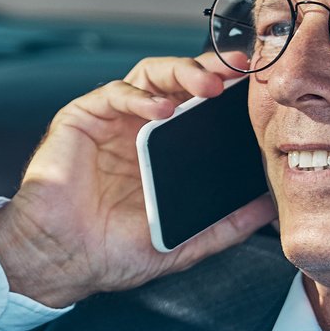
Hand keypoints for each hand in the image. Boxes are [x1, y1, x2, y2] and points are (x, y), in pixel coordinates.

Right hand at [0, 52, 277, 307]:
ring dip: (183, 72)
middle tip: (241, 70)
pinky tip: (161, 109)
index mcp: (165, 151)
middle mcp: (140, 128)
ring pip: (152, 76)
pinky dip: (141, 96)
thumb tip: (269, 209)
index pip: (202, 107)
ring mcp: (112, 120)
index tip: (260, 88)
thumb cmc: (111, 253)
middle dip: (213, 69)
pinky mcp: (82, 117)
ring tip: (209, 85)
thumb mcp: (182, 242)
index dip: (230, 93)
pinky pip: (116, 94)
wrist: (60, 261)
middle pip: (181, 81)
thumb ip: (225, 225)